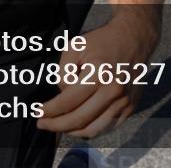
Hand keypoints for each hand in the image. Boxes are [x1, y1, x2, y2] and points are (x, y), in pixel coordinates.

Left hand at [38, 14, 157, 137]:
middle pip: (79, 120)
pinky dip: (90, 131)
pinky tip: (77, 125)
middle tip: (42, 123)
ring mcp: (124, 102)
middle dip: (56, 125)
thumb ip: (63, 73)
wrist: (134, 38)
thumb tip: (62, 96)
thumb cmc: (102, 41)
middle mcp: (113, 92)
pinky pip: (107, 128)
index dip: (49, 110)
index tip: (37, 112)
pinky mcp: (130, 107)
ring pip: (93, 130)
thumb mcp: (75, 47)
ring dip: (71, 132)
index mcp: (99, 75)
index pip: (68, 102)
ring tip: (58, 126)